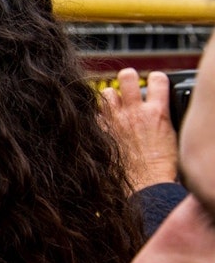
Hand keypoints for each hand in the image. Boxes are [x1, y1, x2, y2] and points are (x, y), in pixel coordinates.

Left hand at [100, 67, 177, 192]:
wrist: (146, 185)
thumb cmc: (160, 167)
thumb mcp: (169, 136)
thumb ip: (159, 117)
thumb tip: (155, 110)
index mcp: (157, 112)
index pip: (157, 79)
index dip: (155, 79)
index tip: (152, 83)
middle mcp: (135, 112)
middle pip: (126, 76)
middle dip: (127, 78)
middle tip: (127, 87)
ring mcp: (115, 121)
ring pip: (106, 93)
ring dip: (109, 98)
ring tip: (113, 107)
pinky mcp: (100, 132)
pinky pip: (93, 115)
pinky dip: (96, 117)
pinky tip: (102, 125)